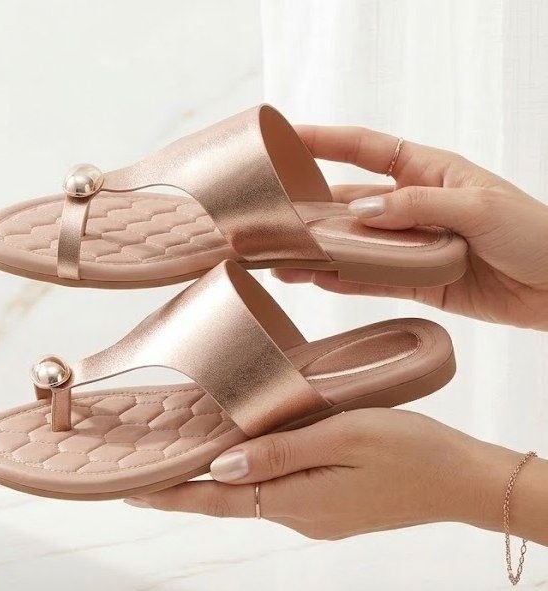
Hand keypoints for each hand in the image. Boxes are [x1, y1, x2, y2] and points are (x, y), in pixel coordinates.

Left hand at [124, 409, 547, 542]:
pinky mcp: (333, 504)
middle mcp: (301, 513)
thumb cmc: (409, 449)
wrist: (460, 479)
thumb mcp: (343, 438)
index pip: (219, 498)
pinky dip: (253, 475)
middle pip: (231, 498)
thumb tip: (223, 463)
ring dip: (220, 480)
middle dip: (189, 488)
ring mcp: (318, 512)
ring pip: (255, 493)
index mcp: (298, 499)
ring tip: (189, 458)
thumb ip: (281, 453)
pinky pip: (279, 489)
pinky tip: (248, 457)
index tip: (134, 493)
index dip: (174, 495)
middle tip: (151, 473)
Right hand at [274, 126, 547, 330]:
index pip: (366, 150)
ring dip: (320, 253)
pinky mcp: (417, 279)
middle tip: (272, 221)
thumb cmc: (534, 233)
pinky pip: (373, 279)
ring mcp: (410, 245)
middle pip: (350, 205)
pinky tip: (317, 280)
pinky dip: (346, 281)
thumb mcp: (481, 207)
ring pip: (356, 247)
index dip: (325, 141)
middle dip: (311, 212)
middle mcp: (411, 205)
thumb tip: (364, 212)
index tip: (286, 138)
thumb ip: (419, 206)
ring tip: (282, 261)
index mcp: (428, 172)